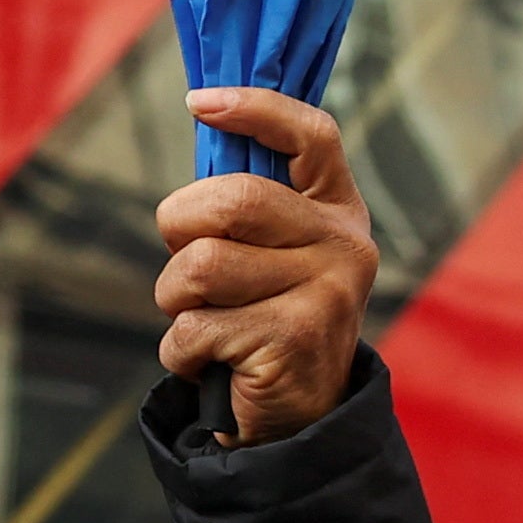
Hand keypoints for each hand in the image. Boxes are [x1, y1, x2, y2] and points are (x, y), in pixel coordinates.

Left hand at [155, 88, 381, 443]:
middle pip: (231, 199)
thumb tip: (203, 118)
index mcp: (338, 213)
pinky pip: (192, 327)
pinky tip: (216, 363)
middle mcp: (346, 246)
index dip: (256, 109)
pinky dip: (182, 352)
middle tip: (186, 262)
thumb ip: (247, 204)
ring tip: (209, 321)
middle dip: (178, 228)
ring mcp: (326, 292)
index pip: (312, 137)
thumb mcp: (272, 255)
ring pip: (198, 266)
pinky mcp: (292, 338)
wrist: (302, 419)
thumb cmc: (266, 320)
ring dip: (176, 300)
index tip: (199, 103)